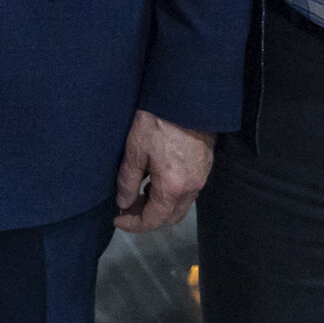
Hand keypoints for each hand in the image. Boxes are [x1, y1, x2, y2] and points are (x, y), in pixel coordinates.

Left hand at [114, 111, 213, 232]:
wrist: (186, 98)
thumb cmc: (157, 122)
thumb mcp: (135, 151)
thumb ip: (127, 181)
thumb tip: (123, 203)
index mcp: (173, 188)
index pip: (153, 220)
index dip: (134, 225)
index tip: (118, 219)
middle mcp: (191, 188)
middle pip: (170, 217)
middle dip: (147, 218)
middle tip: (127, 207)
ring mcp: (201, 177)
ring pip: (180, 205)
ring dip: (159, 206)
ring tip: (138, 193)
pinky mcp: (205, 165)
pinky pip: (187, 192)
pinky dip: (170, 194)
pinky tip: (155, 180)